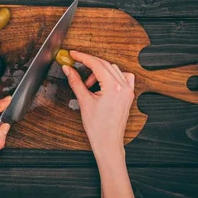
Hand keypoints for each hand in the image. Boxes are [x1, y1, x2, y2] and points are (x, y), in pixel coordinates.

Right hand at [62, 52, 140, 197]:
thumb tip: (68, 69)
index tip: (73, 54)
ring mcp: (128, 90)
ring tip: (89, 85)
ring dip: (99, 72)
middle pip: (105, 64)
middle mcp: (123, 86)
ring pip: (113, 69)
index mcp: (113, 87)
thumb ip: (76, 82)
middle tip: (76, 65)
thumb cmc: (98, 128)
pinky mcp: (129, 95)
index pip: (96, 64)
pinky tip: (103, 84)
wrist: (108, 143)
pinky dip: (112, 76)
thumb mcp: (84, 101)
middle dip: (89, 64)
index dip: (83, 57)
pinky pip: (123, 77)